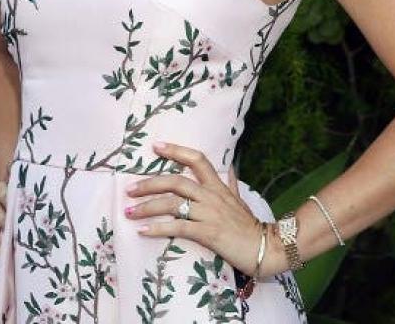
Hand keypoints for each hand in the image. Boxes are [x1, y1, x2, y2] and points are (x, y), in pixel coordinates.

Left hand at [125, 142, 266, 275]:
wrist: (265, 247)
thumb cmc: (249, 225)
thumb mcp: (241, 200)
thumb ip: (231, 184)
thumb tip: (229, 168)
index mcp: (218, 186)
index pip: (197, 160)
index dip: (176, 151)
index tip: (156, 146)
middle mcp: (212, 196)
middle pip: (176, 181)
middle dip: (150, 184)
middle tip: (130, 189)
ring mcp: (209, 214)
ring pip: (172, 204)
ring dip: (147, 207)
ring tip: (129, 212)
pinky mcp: (208, 233)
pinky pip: (178, 227)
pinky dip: (158, 229)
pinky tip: (143, 231)